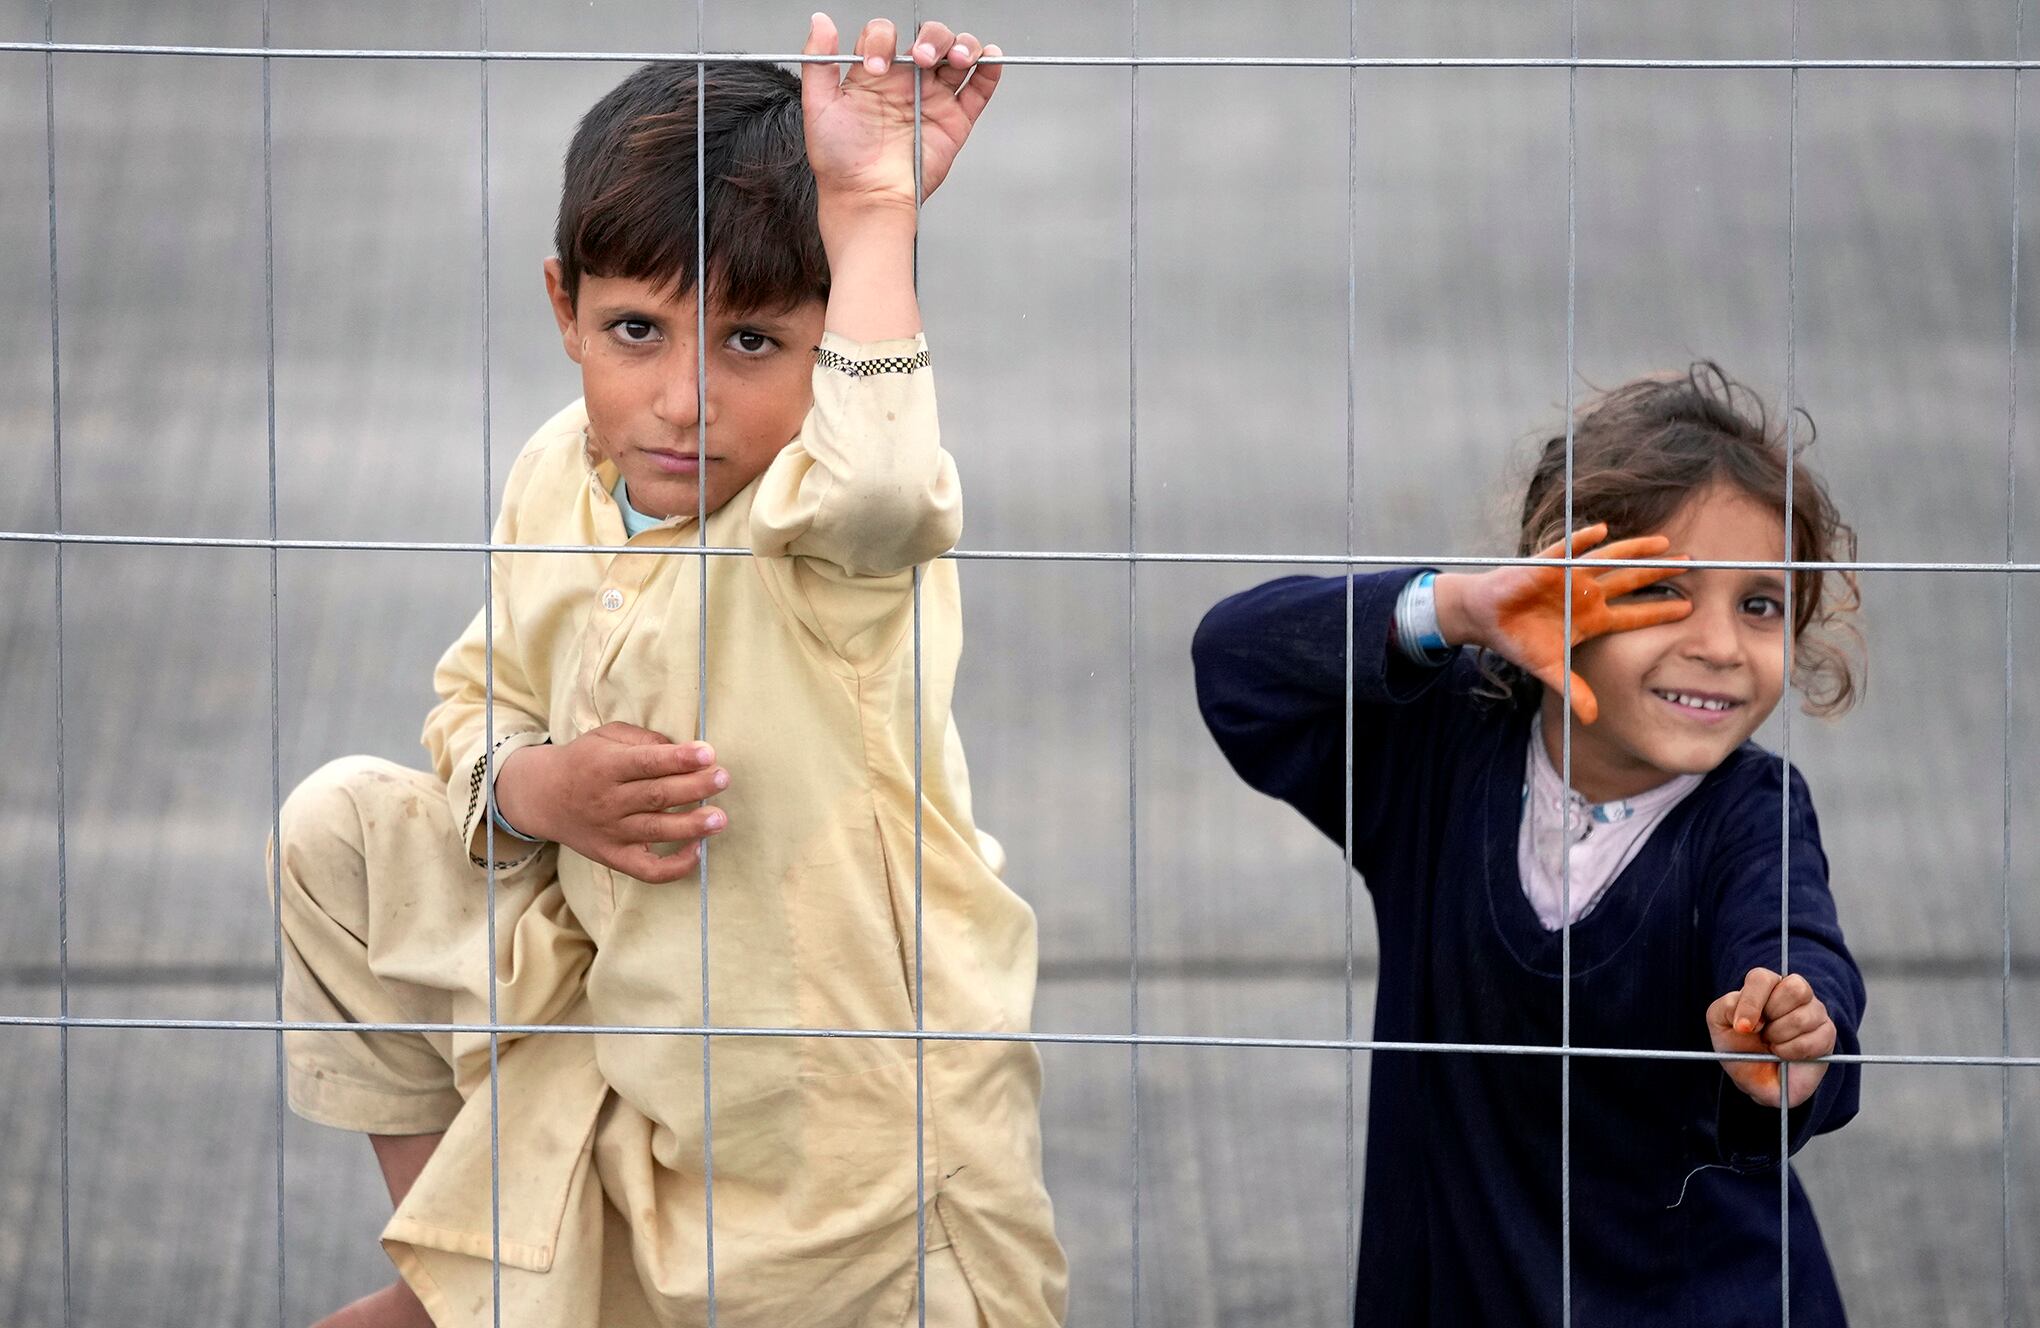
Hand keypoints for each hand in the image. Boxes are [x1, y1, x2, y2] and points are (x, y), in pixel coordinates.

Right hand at [493, 722, 728, 882]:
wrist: (543, 797)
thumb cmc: (586, 761)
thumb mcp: (606, 737)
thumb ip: (642, 738)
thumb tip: (681, 749)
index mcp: (606, 766)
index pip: (646, 763)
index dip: (678, 759)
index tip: (708, 753)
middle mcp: (608, 801)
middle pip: (656, 796)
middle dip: (694, 787)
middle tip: (723, 778)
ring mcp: (611, 832)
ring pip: (656, 830)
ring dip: (691, 826)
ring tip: (720, 818)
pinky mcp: (614, 856)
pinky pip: (647, 869)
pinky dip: (674, 867)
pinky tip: (698, 851)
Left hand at [800, 13, 1003, 212]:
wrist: (867, 197)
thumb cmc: (840, 160)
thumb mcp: (819, 105)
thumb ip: (818, 60)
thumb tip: (821, 21)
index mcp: (876, 74)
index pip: (887, 35)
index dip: (884, 40)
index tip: (877, 66)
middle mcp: (907, 82)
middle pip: (931, 37)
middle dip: (932, 37)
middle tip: (921, 57)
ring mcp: (934, 99)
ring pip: (958, 56)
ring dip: (963, 46)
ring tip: (955, 58)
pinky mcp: (956, 120)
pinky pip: (979, 90)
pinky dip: (990, 71)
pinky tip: (989, 59)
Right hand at [1433, 523, 1690, 722]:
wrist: (1485, 617)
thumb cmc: (1519, 639)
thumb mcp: (1549, 668)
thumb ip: (1573, 689)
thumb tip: (1592, 719)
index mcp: (1591, 619)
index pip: (1634, 614)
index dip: (1660, 612)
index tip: (1689, 609)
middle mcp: (1586, 594)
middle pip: (1631, 581)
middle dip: (1659, 573)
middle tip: (1691, 564)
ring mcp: (1569, 577)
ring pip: (1608, 561)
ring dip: (1634, 551)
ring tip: (1662, 543)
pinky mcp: (1546, 565)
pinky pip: (1567, 550)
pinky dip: (1583, 541)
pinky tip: (1602, 531)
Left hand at [1707, 967, 1836, 1109]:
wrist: (1756, 1079)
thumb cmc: (1738, 1046)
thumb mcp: (1720, 1024)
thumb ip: (1725, 1008)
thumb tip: (1743, 1012)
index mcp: (1766, 985)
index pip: (1763, 978)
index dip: (1752, 1002)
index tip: (1742, 1028)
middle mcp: (1794, 992)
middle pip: (1794, 989)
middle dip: (1771, 1018)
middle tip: (1761, 1034)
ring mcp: (1814, 1011)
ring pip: (1802, 1017)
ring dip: (1779, 1038)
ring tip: (1771, 1045)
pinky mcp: (1826, 1033)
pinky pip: (1814, 1040)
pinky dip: (1792, 1052)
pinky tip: (1785, 1055)